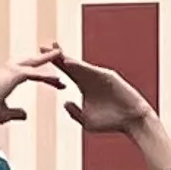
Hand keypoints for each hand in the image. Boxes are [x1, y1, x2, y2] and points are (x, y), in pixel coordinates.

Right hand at [0, 55, 61, 151]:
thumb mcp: (6, 113)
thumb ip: (16, 112)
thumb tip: (25, 115)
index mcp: (5, 78)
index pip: (27, 73)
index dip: (40, 75)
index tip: (55, 81)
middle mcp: (8, 70)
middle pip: (31, 62)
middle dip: (44, 57)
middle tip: (57, 53)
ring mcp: (11, 70)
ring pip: (35, 64)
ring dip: (48, 59)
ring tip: (61, 54)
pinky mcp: (15, 74)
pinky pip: (35, 75)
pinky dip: (47, 77)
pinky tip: (58, 80)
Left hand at [42, 44, 156, 145]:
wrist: (131, 122)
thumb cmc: (111, 122)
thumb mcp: (86, 120)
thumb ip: (75, 112)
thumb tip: (65, 103)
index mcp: (84, 85)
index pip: (66, 71)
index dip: (53, 64)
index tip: (39, 56)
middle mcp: (91, 77)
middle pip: (71, 64)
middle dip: (57, 55)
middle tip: (41, 46)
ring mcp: (100, 75)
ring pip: (80, 65)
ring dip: (66, 58)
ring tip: (53, 51)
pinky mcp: (109, 76)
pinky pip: (92, 70)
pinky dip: (80, 66)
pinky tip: (68, 63)